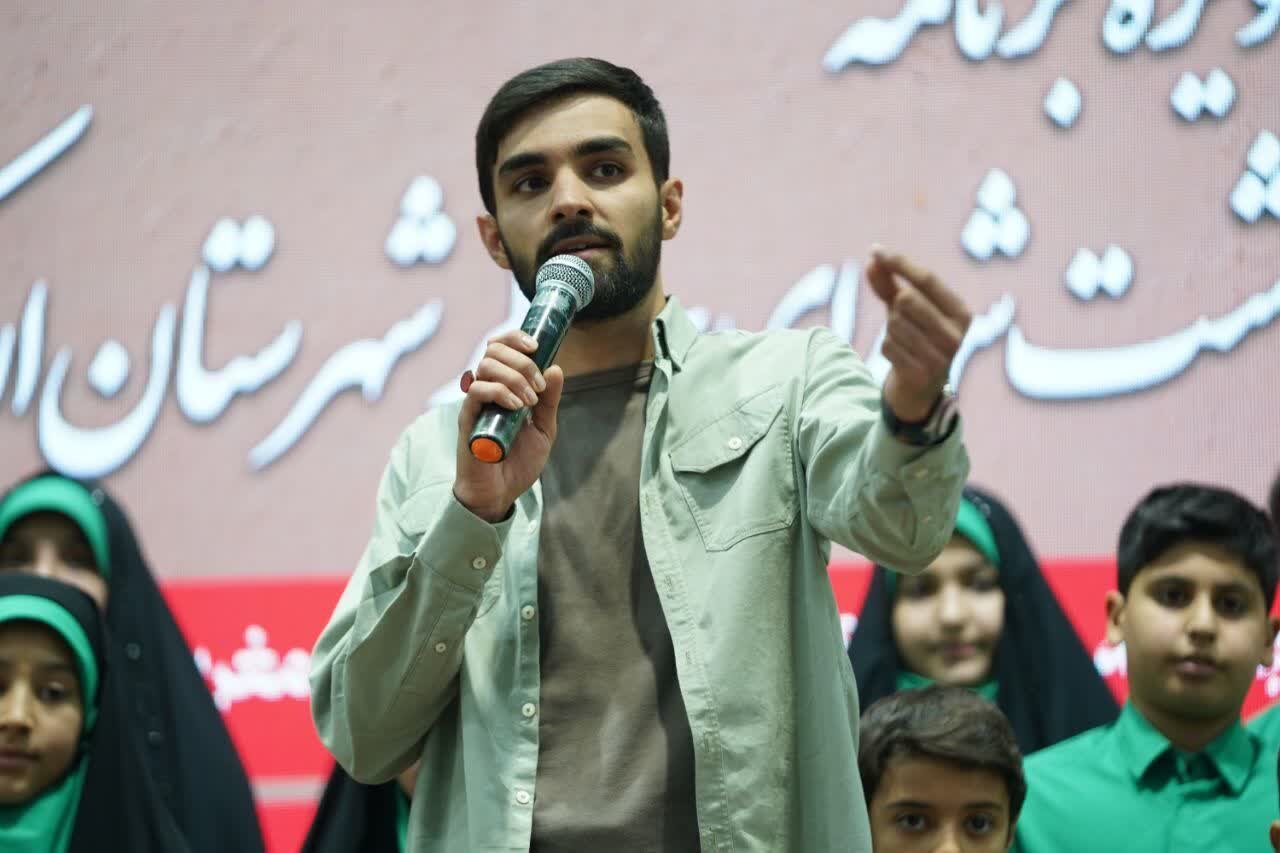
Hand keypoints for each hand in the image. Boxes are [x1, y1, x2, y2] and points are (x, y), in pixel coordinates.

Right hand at [453, 330, 564, 522]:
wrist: (501, 493)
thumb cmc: (518, 462)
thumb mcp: (544, 429)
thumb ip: (549, 400)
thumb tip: (556, 369)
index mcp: (503, 386)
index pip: (500, 346)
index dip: (515, 338)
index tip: (536, 347)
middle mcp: (487, 389)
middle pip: (493, 350)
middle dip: (522, 362)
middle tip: (538, 387)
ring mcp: (476, 402)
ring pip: (486, 365)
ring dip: (514, 377)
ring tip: (529, 402)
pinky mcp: (468, 418)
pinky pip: (477, 391)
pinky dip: (500, 392)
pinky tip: (517, 408)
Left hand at [866, 246, 971, 421]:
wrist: (920, 388)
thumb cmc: (915, 337)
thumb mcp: (903, 308)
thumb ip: (889, 283)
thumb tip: (873, 257)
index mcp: (960, 312)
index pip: (927, 279)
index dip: (900, 262)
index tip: (876, 249)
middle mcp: (957, 333)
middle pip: (907, 300)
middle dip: (894, 307)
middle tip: (901, 320)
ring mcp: (942, 356)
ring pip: (894, 324)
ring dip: (890, 330)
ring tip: (905, 341)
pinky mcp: (922, 375)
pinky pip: (888, 346)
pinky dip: (887, 348)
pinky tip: (900, 357)